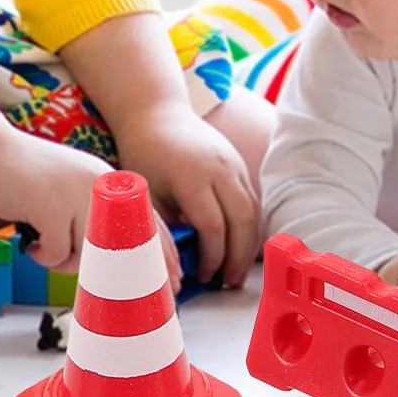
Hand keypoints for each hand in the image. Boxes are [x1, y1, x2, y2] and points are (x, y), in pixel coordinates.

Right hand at [0, 130, 179, 287]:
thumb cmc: (28, 176)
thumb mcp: (73, 187)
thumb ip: (94, 212)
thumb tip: (113, 257)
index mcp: (108, 182)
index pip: (149, 221)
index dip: (164, 255)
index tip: (173, 281)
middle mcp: (99, 185)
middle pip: (122, 245)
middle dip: (118, 276)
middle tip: (113, 294)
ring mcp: (76, 194)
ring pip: (88, 255)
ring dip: (65, 261)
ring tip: (48, 244)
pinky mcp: (51, 206)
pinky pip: (57, 254)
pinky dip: (43, 256)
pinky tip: (32, 241)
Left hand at [113, 104, 259, 288]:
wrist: (157, 112)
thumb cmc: (144, 154)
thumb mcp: (145, 193)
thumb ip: (162, 227)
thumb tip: (175, 267)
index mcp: (194, 177)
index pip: (214, 227)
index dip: (212, 258)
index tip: (202, 277)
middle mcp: (221, 169)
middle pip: (243, 222)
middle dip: (238, 258)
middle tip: (229, 284)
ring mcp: (234, 163)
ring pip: (254, 211)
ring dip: (248, 245)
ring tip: (236, 271)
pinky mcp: (239, 162)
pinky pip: (252, 199)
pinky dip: (250, 226)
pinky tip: (239, 245)